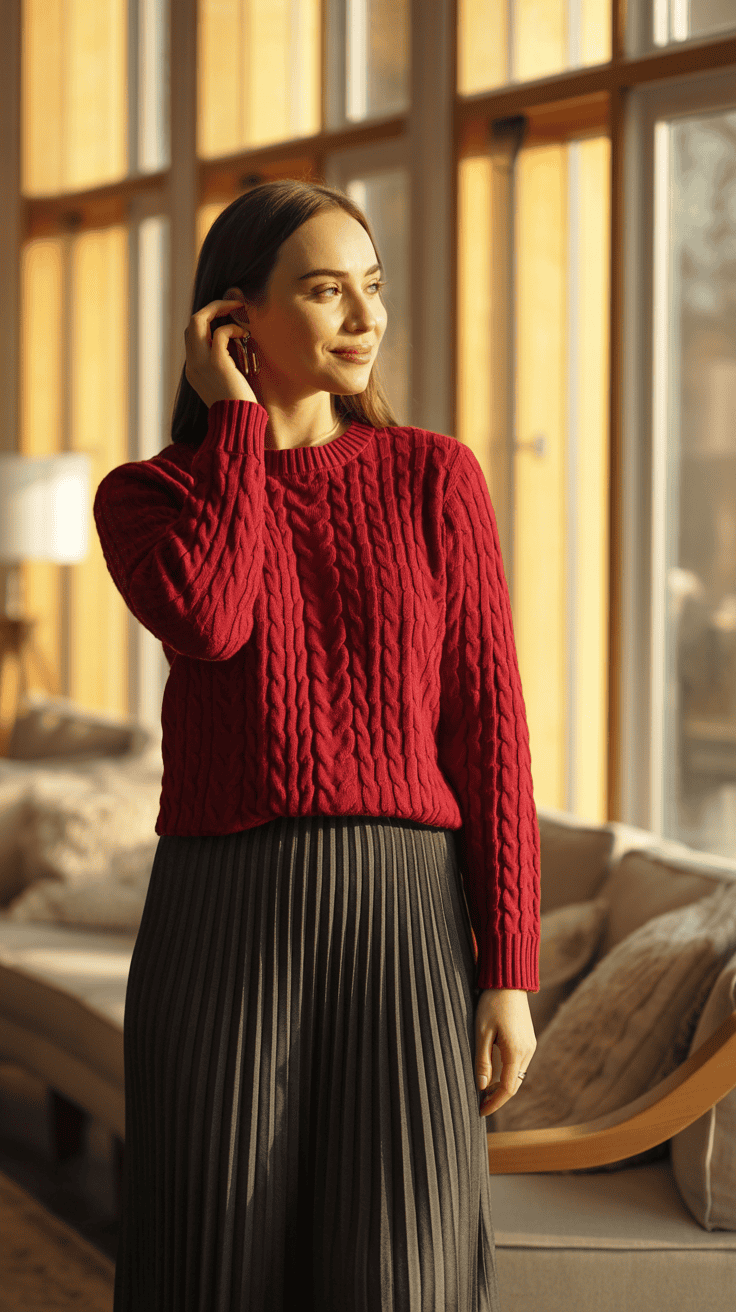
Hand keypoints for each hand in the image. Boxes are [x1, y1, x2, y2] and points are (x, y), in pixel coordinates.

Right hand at [184, 298, 259, 408]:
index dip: (208, 321)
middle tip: (231, 304)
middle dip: (211, 308)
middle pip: (192, 322)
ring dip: (219, 309)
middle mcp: (193, 363)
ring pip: (199, 320)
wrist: (237, 423)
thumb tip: (231, 350)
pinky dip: (233, 328)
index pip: (192, 334)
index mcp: (193, 369)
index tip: (225, 318)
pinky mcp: (217, 363)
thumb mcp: (224, 384)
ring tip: (237, 309)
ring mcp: (202, 362)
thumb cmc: (237, 407)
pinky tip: (245, 335)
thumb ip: (221, 366)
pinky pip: (222, 333)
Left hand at [475, 988, 535, 1117]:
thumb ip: (482, 1060)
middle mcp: (527, 1052)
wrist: (509, 981)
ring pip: (517, 1075)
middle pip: (515, 1085)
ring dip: (503, 1086)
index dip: (494, 1103)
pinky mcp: (528, 1040)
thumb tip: (482, 1087)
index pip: (508, 1089)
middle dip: (498, 1097)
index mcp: (516, 1051)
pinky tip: (494, 1073)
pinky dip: (507, 1074)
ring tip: (484, 1091)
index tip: (480, 1111)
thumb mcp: (481, 1032)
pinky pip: (519, 1064)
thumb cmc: (492, 1004)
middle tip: (479, 1104)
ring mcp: (530, 1045)